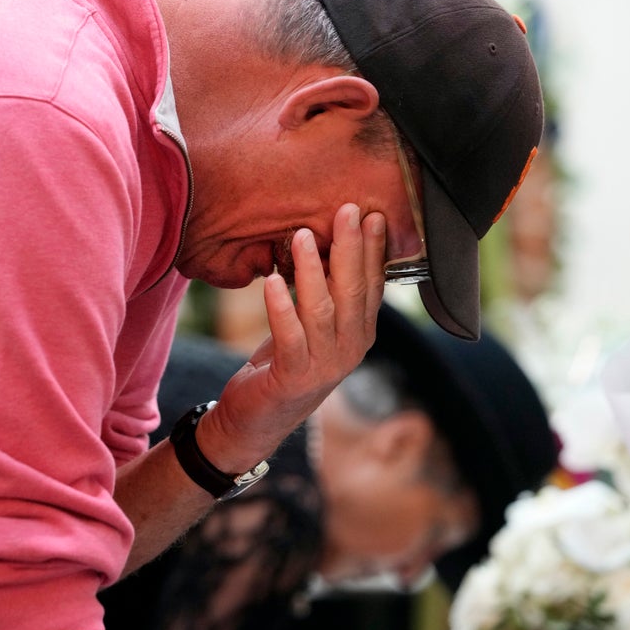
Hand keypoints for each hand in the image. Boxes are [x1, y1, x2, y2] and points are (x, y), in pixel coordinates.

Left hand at [198, 204, 385, 470]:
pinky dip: (281, 308)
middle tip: (345, 210)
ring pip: (322, 310)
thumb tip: (328, 242)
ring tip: (301, 236)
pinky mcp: (294, 377)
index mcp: (360, 333)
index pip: (372, 284)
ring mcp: (325, 366)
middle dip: (351, 248)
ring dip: (312, 270)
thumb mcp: (311, 325)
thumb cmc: (285, 363)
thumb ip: (326, 293)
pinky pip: (290, 336)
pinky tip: (272, 282)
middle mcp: (350, 349)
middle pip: (353, 291)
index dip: (372, 250)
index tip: (370, 214)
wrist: (258, 420)